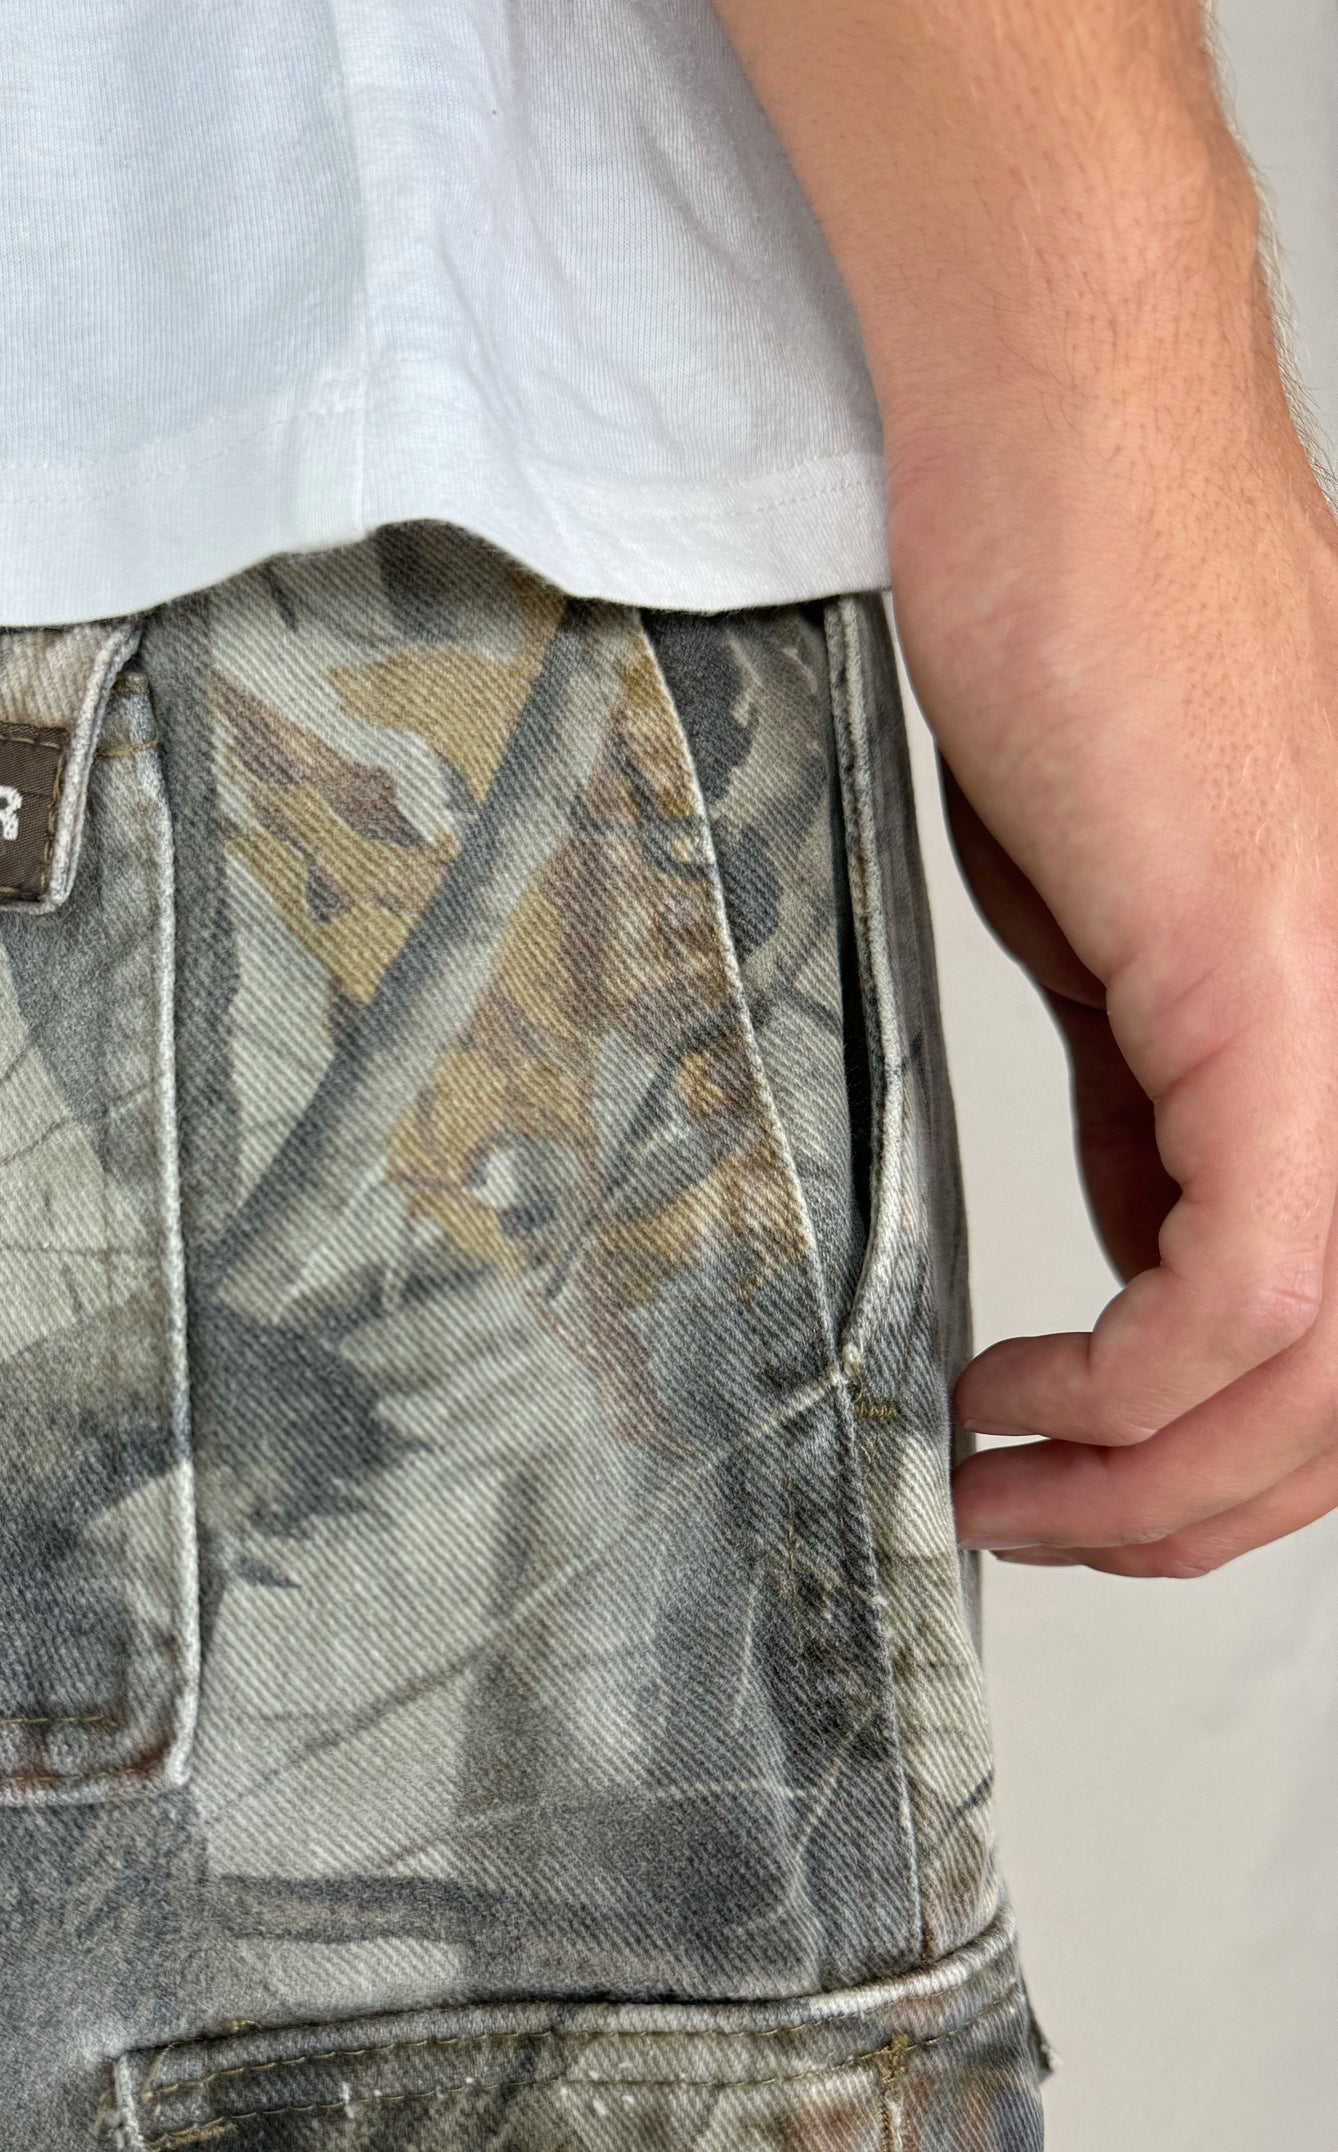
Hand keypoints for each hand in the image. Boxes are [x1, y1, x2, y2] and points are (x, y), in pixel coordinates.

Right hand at [706, 0, 1337, 1574]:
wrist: (1056, 465)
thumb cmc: (1084, 648)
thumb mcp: (1122, 943)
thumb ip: (1156, 1112)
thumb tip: (1139, 1255)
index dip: (1225, 1461)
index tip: (1078, 1478)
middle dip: (1184, 1511)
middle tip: (1037, 1524)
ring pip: (1320, 1371)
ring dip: (1145, 1481)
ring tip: (1006, 1487)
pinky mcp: (1280, 984)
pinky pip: (1255, 1279)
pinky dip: (1129, 1381)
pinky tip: (1020, 1386)